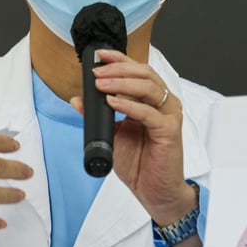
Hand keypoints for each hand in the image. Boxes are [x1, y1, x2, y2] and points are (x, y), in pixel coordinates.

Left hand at [70, 49, 194, 227]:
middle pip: (144, 73)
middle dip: (117, 69)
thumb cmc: (140, 163)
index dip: (119, 59)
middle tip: (95, 72)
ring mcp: (169, 116)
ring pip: (148, 87)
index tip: (98, 55)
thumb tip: (77, 99)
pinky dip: (129, 105)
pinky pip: (148, 112)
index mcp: (152, 100)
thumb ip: (97, 116)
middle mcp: (163, 104)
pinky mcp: (170, 131)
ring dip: (122, 83)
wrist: (154, 191)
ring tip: (101, 85)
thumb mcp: (112, 135)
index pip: (137, 71)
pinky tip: (112, 102)